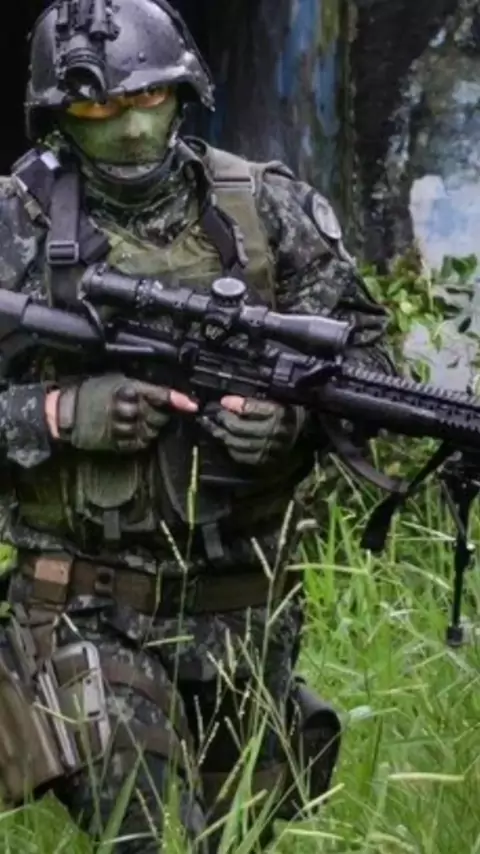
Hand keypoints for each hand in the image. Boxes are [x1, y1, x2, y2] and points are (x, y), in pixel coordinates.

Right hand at [46, 375, 196, 450]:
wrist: (66, 413)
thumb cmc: (90, 393)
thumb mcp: (115, 379)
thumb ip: (139, 387)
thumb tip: (163, 393)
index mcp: (128, 389)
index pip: (160, 395)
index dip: (178, 401)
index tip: (192, 405)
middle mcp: (128, 409)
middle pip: (160, 416)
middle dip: (160, 414)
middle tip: (150, 410)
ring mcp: (123, 428)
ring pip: (152, 432)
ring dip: (150, 428)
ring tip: (137, 420)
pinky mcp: (117, 442)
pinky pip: (139, 444)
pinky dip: (140, 439)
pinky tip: (132, 431)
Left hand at [201, 395, 303, 465]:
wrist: (306, 436)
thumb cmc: (289, 415)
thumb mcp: (276, 401)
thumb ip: (253, 402)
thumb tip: (227, 401)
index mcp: (277, 413)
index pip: (248, 408)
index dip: (233, 404)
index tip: (223, 401)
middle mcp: (271, 432)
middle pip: (238, 427)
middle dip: (222, 420)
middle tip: (214, 414)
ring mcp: (267, 449)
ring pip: (236, 443)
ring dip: (222, 434)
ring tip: (214, 427)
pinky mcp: (264, 460)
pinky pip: (241, 456)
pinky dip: (231, 448)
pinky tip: (227, 441)